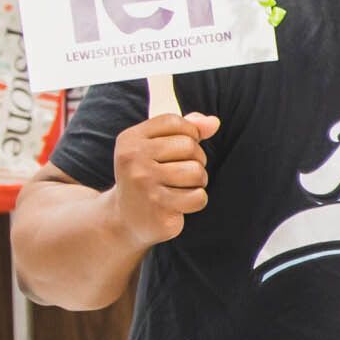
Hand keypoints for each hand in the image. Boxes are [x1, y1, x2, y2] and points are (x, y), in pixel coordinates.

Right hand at [109, 110, 220, 246]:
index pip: (175, 122)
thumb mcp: (157, 148)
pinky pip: (198, 197)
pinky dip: (196, 200)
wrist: (125, 218)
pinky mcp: (158, 207)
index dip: (190, 134)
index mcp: (130, 139)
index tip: (182, 149)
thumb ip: (186, 130)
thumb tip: (214, 122)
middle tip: (182, 173)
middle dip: (196, 160)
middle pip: (189, 146)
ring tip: (182, 187)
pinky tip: (180, 204)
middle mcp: (133, 159)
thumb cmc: (148, 177)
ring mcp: (144, 183)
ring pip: (196, 171)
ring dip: (198, 181)